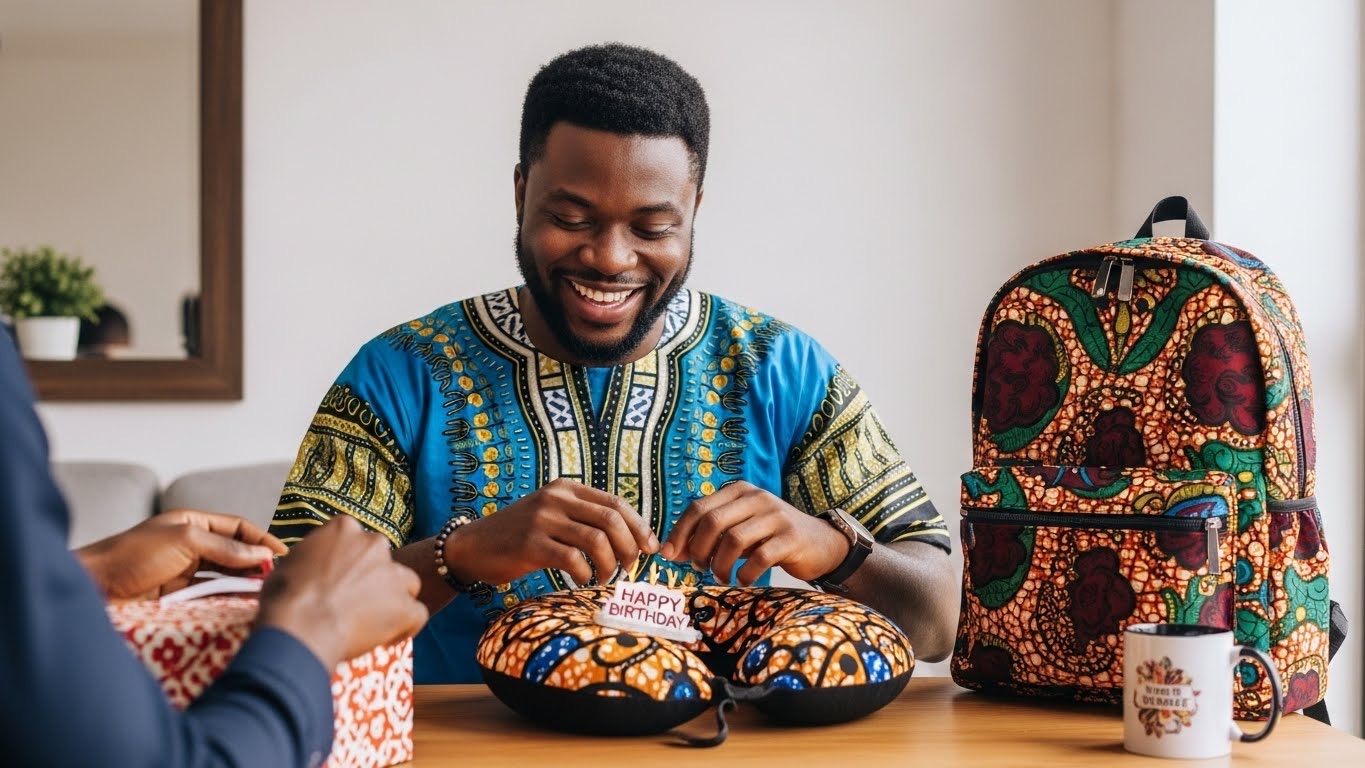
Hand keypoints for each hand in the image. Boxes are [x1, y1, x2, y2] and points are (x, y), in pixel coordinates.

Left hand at [76, 509, 285, 599]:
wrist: (94, 587)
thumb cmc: (132, 555)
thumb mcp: (185, 541)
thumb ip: (225, 548)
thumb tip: (262, 555)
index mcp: (192, 523)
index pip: (237, 528)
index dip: (262, 539)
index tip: (283, 555)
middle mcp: (191, 545)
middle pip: (234, 553)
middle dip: (256, 564)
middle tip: (277, 579)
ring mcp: (185, 572)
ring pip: (224, 576)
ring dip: (243, 584)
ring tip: (263, 594)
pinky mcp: (178, 597)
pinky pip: (210, 595)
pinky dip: (226, 599)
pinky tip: (240, 605)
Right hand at [256, 515, 427, 668]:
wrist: (300, 625)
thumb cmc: (284, 597)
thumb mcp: (289, 563)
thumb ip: (310, 559)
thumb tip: (309, 568)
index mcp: (344, 529)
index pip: (355, 540)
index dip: (348, 562)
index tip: (339, 580)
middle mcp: (373, 544)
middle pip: (382, 560)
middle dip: (373, 578)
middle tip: (354, 602)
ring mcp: (394, 574)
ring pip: (406, 583)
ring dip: (394, 598)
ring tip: (374, 620)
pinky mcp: (406, 606)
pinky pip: (417, 614)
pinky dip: (407, 626)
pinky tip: (390, 638)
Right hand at [444, 478, 658, 586]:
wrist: (473, 546)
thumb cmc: (520, 536)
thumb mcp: (552, 516)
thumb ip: (584, 519)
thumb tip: (632, 538)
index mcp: (566, 488)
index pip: (615, 503)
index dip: (639, 526)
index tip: (651, 548)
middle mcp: (556, 498)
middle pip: (611, 519)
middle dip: (629, 546)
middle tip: (629, 567)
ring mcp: (542, 519)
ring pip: (596, 540)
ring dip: (609, 564)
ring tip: (604, 576)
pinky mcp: (530, 543)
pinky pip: (572, 559)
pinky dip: (584, 573)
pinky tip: (581, 580)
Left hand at [659, 481, 849, 584]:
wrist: (820, 543)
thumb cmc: (770, 537)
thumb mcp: (739, 530)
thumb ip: (708, 536)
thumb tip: (670, 551)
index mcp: (739, 491)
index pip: (698, 507)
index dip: (679, 533)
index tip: (669, 555)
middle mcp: (756, 498)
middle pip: (712, 521)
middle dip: (698, 549)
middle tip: (698, 568)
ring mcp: (775, 516)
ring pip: (733, 539)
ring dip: (720, 564)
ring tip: (721, 577)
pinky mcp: (791, 537)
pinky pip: (759, 557)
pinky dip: (745, 573)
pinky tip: (743, 580)